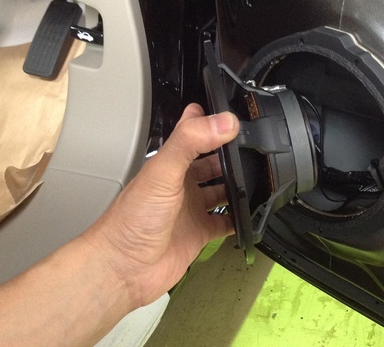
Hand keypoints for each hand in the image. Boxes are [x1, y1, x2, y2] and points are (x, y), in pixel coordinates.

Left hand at [82, 104, 238, 308]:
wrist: (123, 268)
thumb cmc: (130, 221)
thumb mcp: (162, 171)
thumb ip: (190, 142)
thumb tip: (223, 121)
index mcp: (170, 165)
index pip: (193, 135)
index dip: (210, 124)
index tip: (234, 115)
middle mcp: (181, 184)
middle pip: (212, 163)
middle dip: (231, 156)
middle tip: (254, 148)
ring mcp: (191, 209)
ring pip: (221, 191)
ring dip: (238, 185)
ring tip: (259, 178)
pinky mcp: (199, 233)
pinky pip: (225, 222)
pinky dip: (239, 219)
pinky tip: (250, 215)